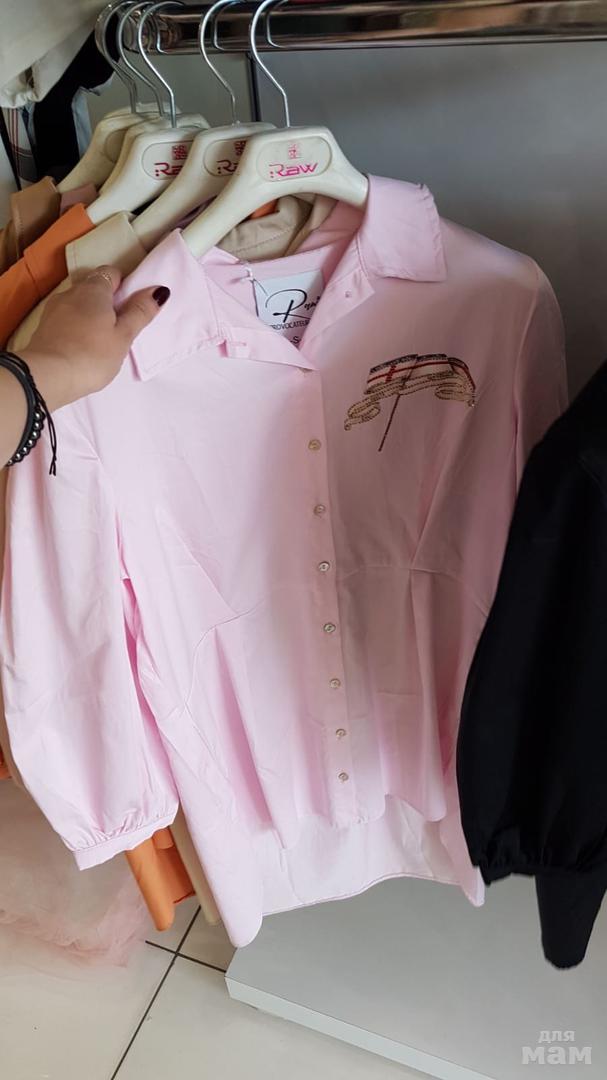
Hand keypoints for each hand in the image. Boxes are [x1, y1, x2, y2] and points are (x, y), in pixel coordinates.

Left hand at [19, 266, 169, 412]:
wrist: (47, 376)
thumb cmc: (92, 355)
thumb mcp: (123, 337)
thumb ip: (140, 312)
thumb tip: (159, 290)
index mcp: (94, 289)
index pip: (111, 272)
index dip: (124, 285)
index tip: (131, 306)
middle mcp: (71, 291)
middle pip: (93, 286)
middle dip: (107, 299)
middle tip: (120, 324)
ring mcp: (54, 308)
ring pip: (77, 302)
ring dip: (89, 313)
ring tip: (100, 337)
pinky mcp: (44, 326)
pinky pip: (65, 317)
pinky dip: (75, 325)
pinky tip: (81, 344)